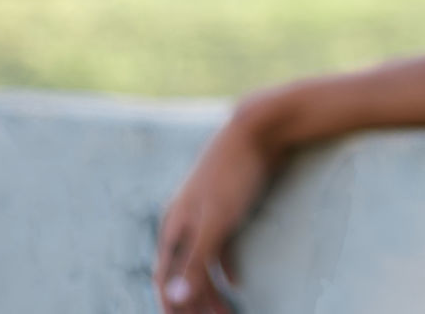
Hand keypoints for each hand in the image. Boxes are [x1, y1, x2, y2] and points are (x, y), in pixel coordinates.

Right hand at [153, 112, 275, 312]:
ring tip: (227, 313)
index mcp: (175, 226)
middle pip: (183, 273)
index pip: (165, 277)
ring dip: (211, 289)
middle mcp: (185, 221)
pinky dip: (227, 266)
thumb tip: (175, 299)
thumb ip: (196, 260)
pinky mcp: (229, 206)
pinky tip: (239, 282)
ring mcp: (207, 213)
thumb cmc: (234, 174)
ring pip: (203, 261)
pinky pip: (222, 245)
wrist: (259, 128)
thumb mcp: (216, 220)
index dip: (173, 304)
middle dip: (194, 302)